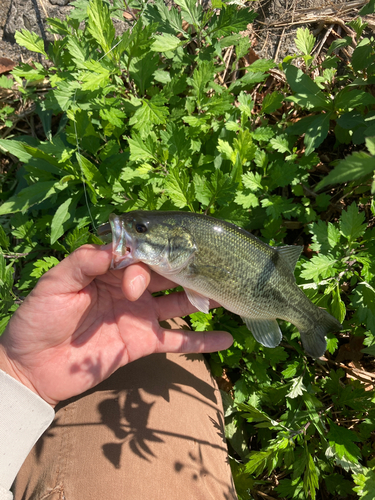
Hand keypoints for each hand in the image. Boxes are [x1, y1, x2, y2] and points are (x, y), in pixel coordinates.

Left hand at [0, 244, 231, 405]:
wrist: (34, 366)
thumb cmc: (39, 319)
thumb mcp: (55, 285)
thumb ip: (83, 263)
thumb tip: (113, 247)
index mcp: (110, 270)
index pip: (140, 256)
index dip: (149, 260)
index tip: (140, 280)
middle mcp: (131, 290)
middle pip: (167, 275)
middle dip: (189, 270)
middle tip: (218, 265)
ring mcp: (141, 316)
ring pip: (179, 303)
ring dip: (204, 298)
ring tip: (231, 292)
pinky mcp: (145, 343)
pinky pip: (178, 341)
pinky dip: (202, 341)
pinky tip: (227, 339)